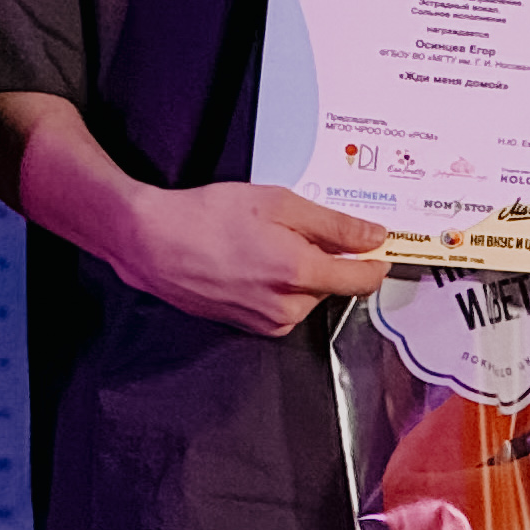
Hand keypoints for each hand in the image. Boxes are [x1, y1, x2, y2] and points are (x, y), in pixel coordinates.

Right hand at [87, 177, 391, 336]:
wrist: (152, 243)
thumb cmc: (209, 216)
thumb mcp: (278, 203)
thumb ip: (333, 225)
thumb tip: (374, 237)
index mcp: (299, 275)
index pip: (363, 280)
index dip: (375, 259)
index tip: (377, 242)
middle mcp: (288, 308)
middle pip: (333, 284)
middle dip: (325, 257)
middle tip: (295, 225)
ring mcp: (267, 322)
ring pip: (307, 294)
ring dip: (299, 270)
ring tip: (264, 239)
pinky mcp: (249, 326)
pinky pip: (282, 304)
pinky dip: (278, 282)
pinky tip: (251, 258)